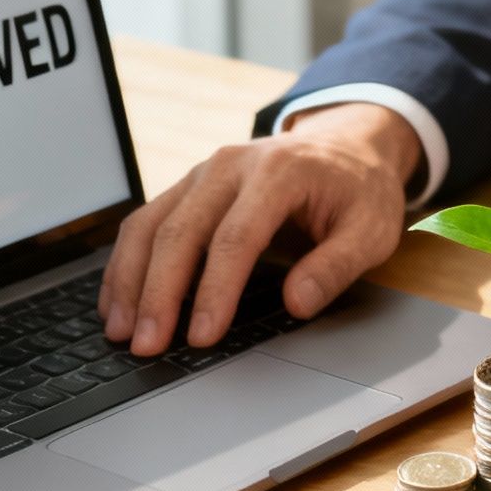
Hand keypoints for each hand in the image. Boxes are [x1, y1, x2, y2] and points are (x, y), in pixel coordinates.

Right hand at [100, 102, 422, 355]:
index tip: (202, 335)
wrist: (345, 146)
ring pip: (151, 224)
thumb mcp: (373, 229)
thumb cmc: (358, 191)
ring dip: (130, 279)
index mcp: (279, 172)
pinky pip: (145, 222)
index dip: (215, 290)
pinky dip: (126, 263)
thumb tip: (298, 303)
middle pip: (181, 231)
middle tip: (146, 344)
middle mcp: (231, 166)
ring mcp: (203, 173)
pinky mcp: (188, 187)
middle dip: (158, 293)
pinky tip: (117, 300)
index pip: (236, 237)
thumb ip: (337, 267)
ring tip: (120, 330)